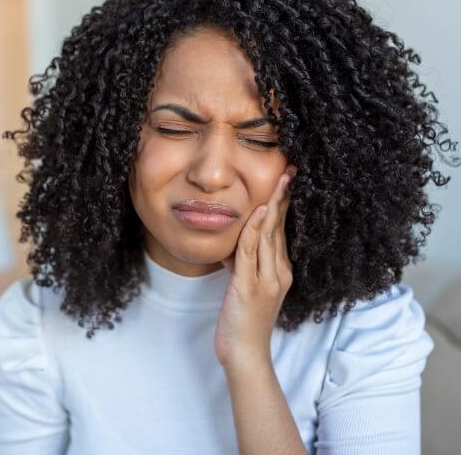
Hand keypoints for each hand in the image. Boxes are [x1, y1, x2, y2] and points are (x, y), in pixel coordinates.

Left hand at [214, 164, 296, 368]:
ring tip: (280, 181)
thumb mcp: (246, 286)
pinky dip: (255, 230)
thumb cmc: (243, 321)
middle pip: (280, 228)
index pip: (282, 231)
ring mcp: (267, 280)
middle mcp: (279, 272)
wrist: (244, 354)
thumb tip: (234, 243)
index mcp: (280, 271)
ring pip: (270, 236)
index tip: (286, 182)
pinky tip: (258, 211)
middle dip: (284, 198)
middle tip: (289, 171)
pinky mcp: (250, 287)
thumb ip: (245, 264)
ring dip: (273, 206)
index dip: (284, 205)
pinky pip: (252, 252)